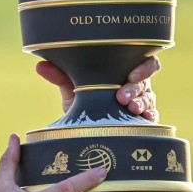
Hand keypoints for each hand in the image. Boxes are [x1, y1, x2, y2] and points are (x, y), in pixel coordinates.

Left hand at [35, 56, 159, 121]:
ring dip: (142, 103)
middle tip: (121, 98)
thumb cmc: (82, 103)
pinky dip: (150, 117)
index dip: (143, 66)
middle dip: (136, 89)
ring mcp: (142, 103)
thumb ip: (60, 76)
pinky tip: (146, 120)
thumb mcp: (71, 90)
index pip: (143, 62)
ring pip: (149, 99)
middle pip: (146, 81)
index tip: (130, 75)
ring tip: (131, 109)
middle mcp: (135, 86)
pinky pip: (152, 117)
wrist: (82, 129)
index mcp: (122, 73)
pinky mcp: (142, 122)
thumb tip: (40, 64)